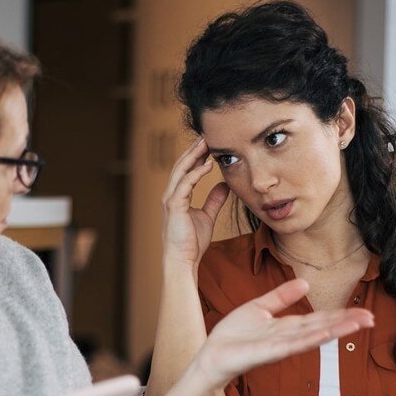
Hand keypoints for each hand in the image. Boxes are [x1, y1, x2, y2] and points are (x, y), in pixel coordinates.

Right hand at [161, 137, 229, 268]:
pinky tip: (208, 165)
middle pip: (182, 165)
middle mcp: (171, 194)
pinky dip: (196, 172)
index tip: (209, 144)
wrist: (183, 260)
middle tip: (207, 135)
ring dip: (194, 155)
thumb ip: (214, 200)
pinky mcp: (174, 206)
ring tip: (206, 143)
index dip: (196, 156)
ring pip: (181, 170)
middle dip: (194, 149)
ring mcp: (171, 199)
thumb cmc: (192, 242)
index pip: (186, 170)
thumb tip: (224, 185)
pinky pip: (185, 184)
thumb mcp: (207, 216)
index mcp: (177, 196)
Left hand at [191, 279, 373, 387]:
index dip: (340, 316)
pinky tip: (326, 334)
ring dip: (336, 330)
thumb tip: (305, 282)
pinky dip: (310, 339)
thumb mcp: (259, 308)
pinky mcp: (267, 353)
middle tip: (371, 318)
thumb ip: (281, 296)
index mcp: (287, 327)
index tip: (363, 313)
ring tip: (357, 323)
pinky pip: (292, 344)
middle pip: (322, 327)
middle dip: (346, 323)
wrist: (211, 356)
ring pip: (313, 336)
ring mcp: (280, 346)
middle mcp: (288, 338)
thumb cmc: (232, 336)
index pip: (319, 319)